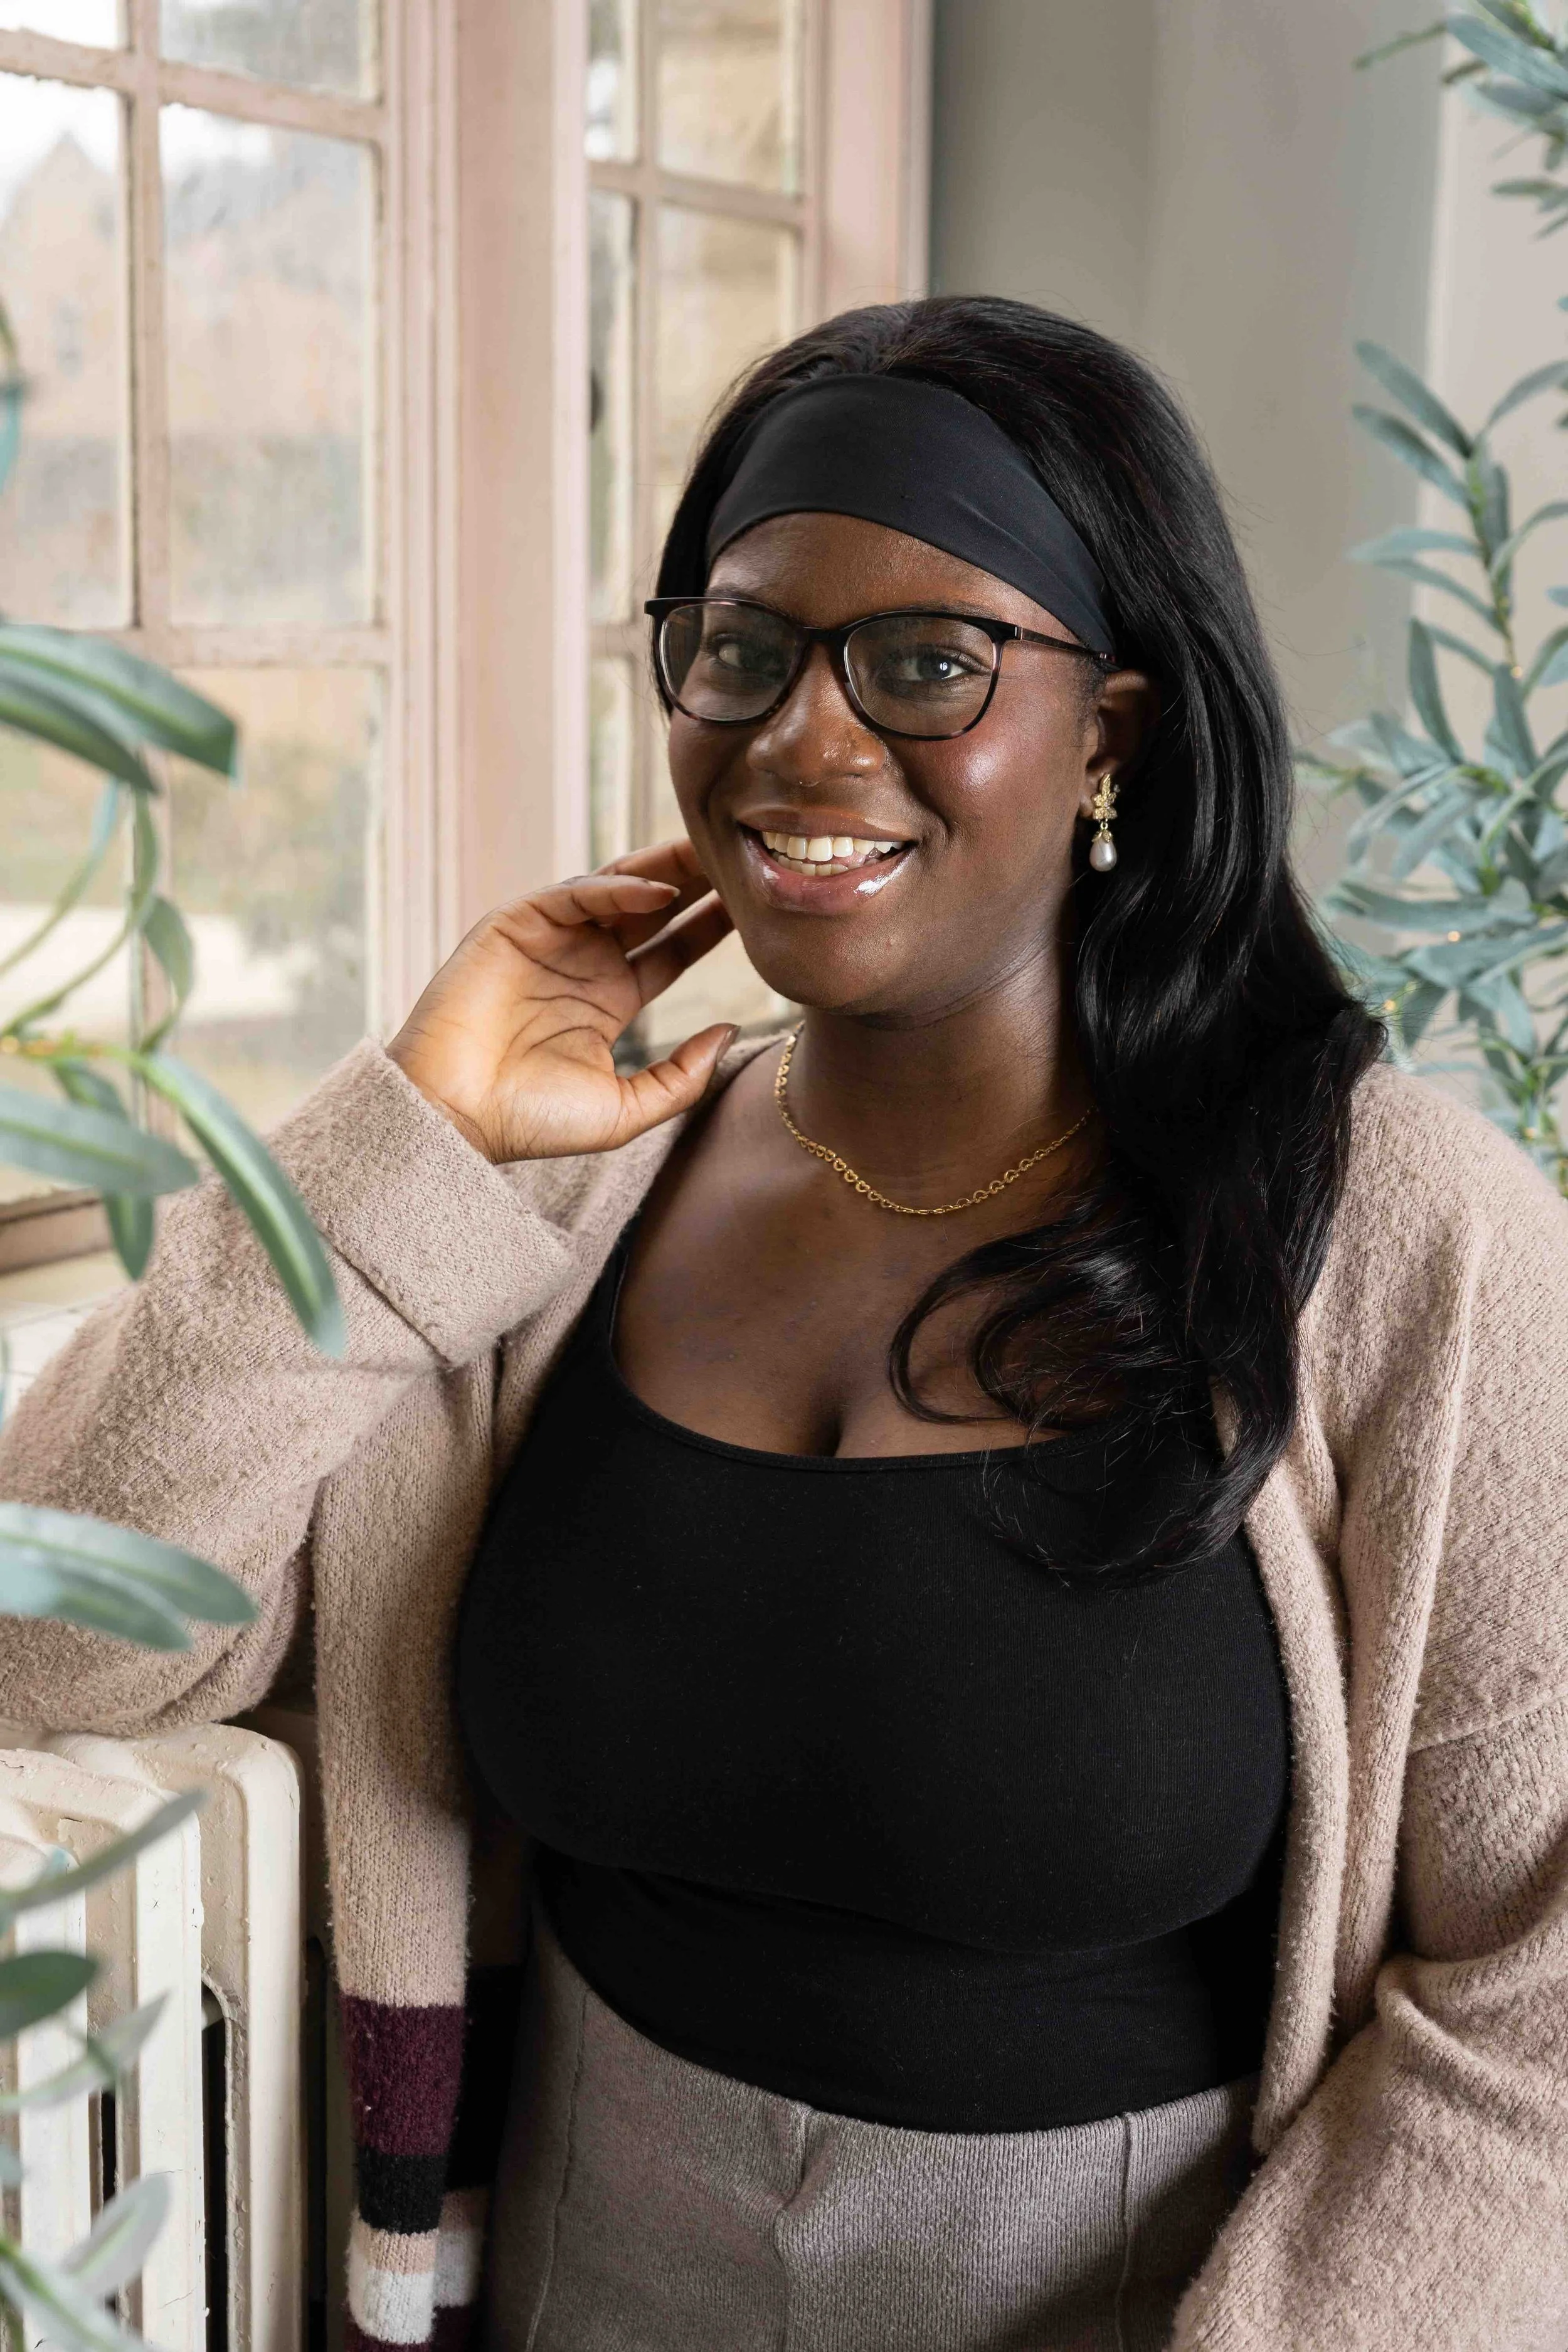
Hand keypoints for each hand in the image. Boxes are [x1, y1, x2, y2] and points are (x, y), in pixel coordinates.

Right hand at [385, 839, 738, 1161]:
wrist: (455, 1118)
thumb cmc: (531, 1122)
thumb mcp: (626, 1109)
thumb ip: (682, 1076)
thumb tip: (731, 1031)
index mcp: (609, 998)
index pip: (672, 948)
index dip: (712, 926)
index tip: (758, 909)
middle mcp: (583, 962)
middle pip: (652, 907)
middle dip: (696, 883)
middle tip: (746, 860)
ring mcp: (549, 940)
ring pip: (617, 888)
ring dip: (664, 870)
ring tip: (712, 854)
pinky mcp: (514, 926)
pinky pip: (572, 895)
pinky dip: (615, 887)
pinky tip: (657, 890)